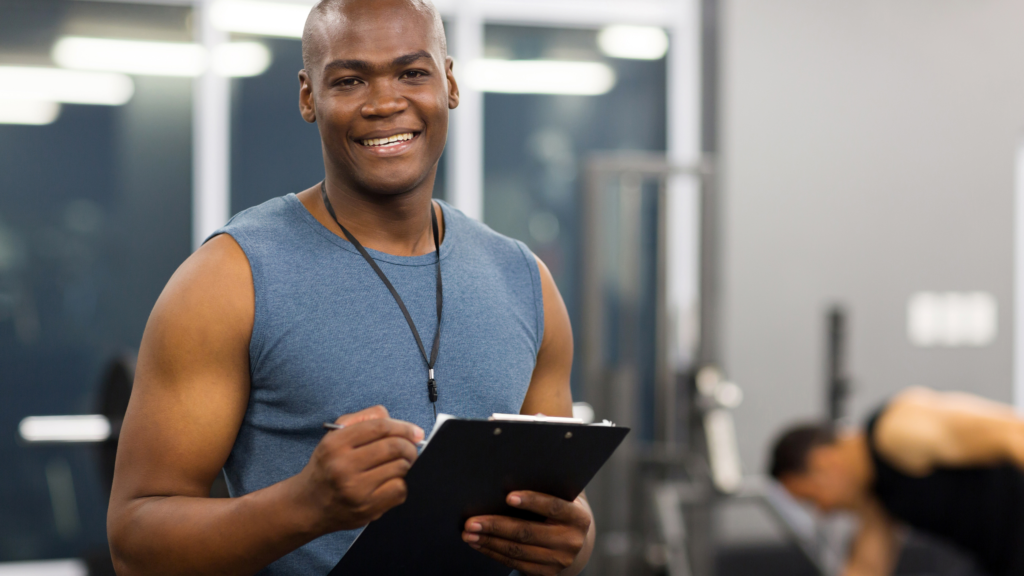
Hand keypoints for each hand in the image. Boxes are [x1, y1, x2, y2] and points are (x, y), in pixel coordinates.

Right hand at [294, 405, 423, 533]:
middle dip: (409, 446)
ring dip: (407, 464)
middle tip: (411, 449)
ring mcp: (355, 489)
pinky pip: (399, 490)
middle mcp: (343, 466)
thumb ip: (363, 419)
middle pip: (393, 446)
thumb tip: (396, 421)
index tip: (415, 431)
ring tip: (401, 465)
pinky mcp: (367, 508)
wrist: (308, 505)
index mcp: (335, 444)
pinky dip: (402, 483)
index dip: (403, 427)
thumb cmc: (328, 467)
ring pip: (400, 467)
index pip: (380, 427)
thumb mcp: (334, 437)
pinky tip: (392, 482)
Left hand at [462, 491, 592, 575]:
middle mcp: (571, 541)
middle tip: (471, 521)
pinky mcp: (546, 573)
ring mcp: (559, 560)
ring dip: (488, 541)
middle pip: (528, 532)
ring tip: (468, 533)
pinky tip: (479, 543)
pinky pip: (514, 563)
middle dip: (496, 526)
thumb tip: (512, 473)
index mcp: (578, 517)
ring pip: (517, 550)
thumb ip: (547, 486)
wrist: (576, 543)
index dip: (532, 501)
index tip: (508, 496)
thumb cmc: (561, 509)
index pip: (554, 506)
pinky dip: (493, 552)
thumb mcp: (563, 496)